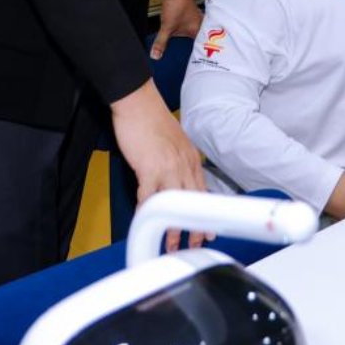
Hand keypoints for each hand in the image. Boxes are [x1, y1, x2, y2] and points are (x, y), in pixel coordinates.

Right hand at [110, 79, 206, 249]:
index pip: (203, 190)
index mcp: (191, 157)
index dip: (205, 212)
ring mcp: (168, 167)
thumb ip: (179, 160)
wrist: (137, 101)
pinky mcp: (149, 168)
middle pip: (194, 202)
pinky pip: (149, 197)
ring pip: (174, 204)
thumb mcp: (175, 141)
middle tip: (196, 243)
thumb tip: (177, 175)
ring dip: (173, 227)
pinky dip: (147, 212)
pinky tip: (144, 222)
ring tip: (172, 243)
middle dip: (196, 227)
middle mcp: (184, 163)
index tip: (207, 228)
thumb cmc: (151, 119)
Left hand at [151, 0, 201, 59]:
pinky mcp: (189, 14)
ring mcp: (195, 18)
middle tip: (195, 59)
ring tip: (190, 49)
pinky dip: (186, 32)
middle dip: (197, 49)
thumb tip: (156, 55)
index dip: (201, 55)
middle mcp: (200, 24)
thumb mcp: (167, 27)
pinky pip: (190, 26)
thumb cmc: (177, 4)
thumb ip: (161, 43)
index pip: (203, 46)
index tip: (198, 63)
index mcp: (199, 30)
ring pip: (196, 33)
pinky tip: (182, 34)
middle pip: (201, 40)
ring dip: (192, 39)